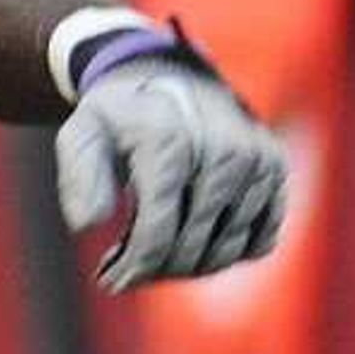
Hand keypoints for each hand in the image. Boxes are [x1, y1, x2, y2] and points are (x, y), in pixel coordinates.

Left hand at [54, 33, 288, 291]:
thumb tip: (89, 225)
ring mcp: (256, 163)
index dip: (132, 270)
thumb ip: (79, 177)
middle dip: (153, 270)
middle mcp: (224, 153)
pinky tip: (193, 240)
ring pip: (225, 254)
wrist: (169, 74)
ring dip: (187, 268)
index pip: (157, 237)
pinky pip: (259, 242)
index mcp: (171, 145)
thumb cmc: (121, 116)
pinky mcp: (275, 172)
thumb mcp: (82, 134)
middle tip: (126, 265)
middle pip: (190, 252)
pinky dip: (226, 253)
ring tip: (156, 252)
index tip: (108, 279)